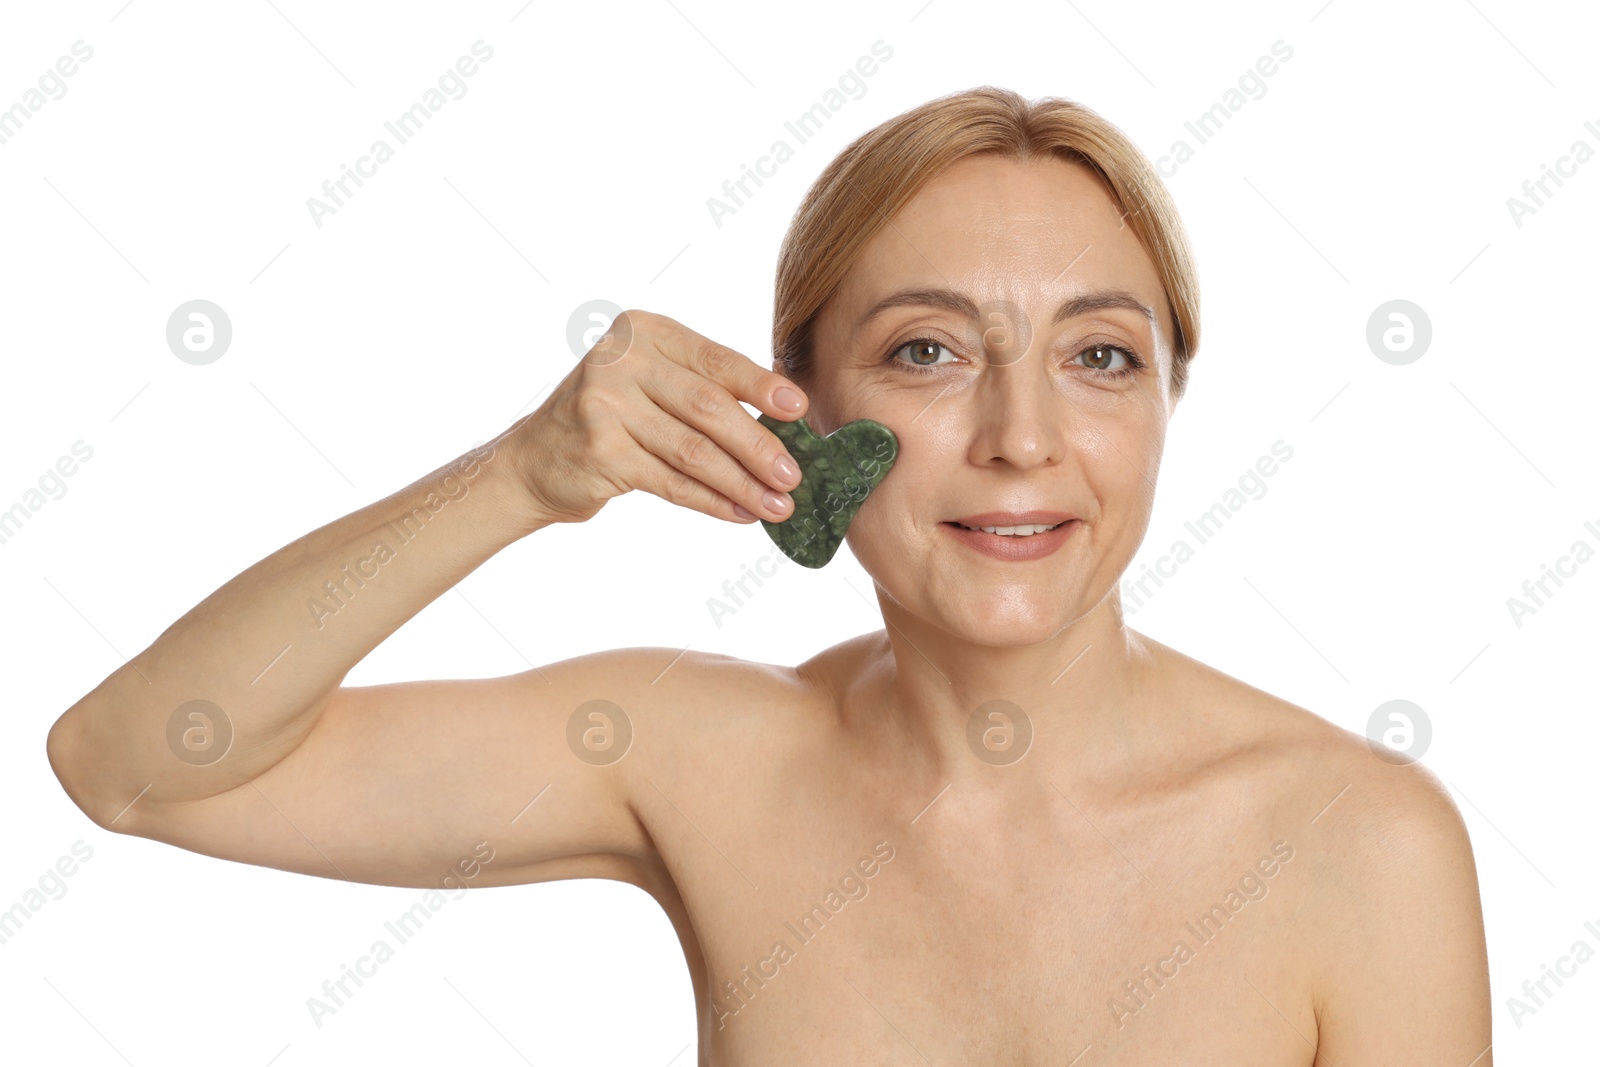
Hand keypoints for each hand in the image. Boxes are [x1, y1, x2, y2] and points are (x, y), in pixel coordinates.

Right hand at [504, 309, 809, 525]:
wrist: (533, 461)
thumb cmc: (610, 420)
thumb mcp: (651, 383)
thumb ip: (704, 388)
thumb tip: (786, 420)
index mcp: (643, 330)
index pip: (715, 359)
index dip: (761, 386)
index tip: (800, 409)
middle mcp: (620, 360)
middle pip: (709, 407)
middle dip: (759, 445)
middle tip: (795, 475)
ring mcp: (605, 406)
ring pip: (694, 450)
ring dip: (743, 482)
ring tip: (777, 505)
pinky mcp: (600, 452)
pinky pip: (672, 482)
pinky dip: (712, 501)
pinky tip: (740, 513)